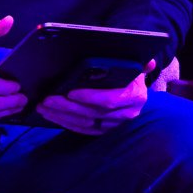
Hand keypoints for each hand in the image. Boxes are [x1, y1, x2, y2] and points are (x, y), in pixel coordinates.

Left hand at [38, 61, 154, 136]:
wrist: (135, 89)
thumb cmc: (129, 73)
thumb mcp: (135, 66)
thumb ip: (139, 63)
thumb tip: (148, 61)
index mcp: (135, 96)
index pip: (110, 100)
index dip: (90, 97)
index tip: (70, 92)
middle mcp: (127, 113)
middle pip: (93, 113)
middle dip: (67, 107)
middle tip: (47, 99)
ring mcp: (115, 124)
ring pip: (85, 123)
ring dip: (61, 116)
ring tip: (43, 107)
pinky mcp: (104, 130)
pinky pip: (83, 130)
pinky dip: (65, 123)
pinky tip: (50, 115)